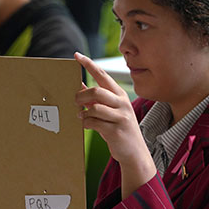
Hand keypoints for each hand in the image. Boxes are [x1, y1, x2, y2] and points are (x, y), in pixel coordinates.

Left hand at [74, 52, 155, 197]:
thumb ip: (96, 99)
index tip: (76, 56)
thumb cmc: (118, 128)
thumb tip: (79, 86)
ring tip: (80, 116)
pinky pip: (94, 123)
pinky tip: (85, 125)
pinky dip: (86, 123)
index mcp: (119, 94)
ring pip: (95, 108)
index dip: (88, 64)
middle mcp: (122, 103)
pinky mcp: (116, 130)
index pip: (102, 75)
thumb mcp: (109, 110)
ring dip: (83, 112)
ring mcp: (121, 116)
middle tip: (75, 102)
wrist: (134, 152)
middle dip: (81, 96)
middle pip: (97, 91)